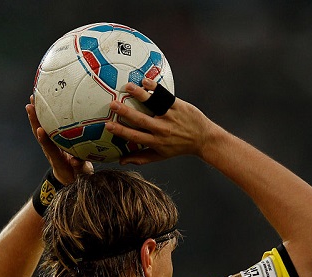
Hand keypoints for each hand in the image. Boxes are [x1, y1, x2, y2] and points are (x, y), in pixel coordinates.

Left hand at [26, 95, 93, 182]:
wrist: (69, 178)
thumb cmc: (76, 175)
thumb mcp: (81, 173)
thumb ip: (79, 167)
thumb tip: (76, 160)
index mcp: (57, 159)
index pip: (50, 148)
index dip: (44, 140)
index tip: (40, 130)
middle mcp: (50, 151)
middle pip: (40, 135)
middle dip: (34, 121)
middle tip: (30, 106)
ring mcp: (49, 145)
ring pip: (40, 129)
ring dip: (35, 115)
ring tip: (32, 99)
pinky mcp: (51, 141)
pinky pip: (45, 126)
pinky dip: (41, 115)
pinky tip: (41, 103)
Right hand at [105, 79, 219, 164]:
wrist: (203, 139)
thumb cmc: (179, 147)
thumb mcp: (161, 156)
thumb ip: (141, 158)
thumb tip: (121, 161)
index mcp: (156, 141)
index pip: (134, 136)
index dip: (121, 131)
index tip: (108, 125)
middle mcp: (162, 129)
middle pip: (140, 120)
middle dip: (125, 112)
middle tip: (112, 104)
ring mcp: (170, 116)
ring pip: (153, 104)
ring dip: (140, 95)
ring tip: (128, 87)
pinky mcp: (178, 106)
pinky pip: (165, 95)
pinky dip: (155, 87)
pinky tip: (145, 81)